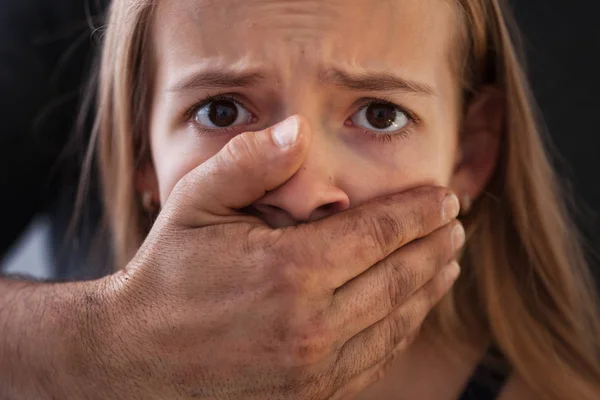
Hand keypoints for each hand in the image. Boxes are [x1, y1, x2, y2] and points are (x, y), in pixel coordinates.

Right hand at [69, 115, 462, 398]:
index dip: (418, 213)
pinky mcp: (312, 393)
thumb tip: (300, 130)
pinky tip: (412, 309)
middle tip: (456, 225)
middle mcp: (312, 324)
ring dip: (430, 288)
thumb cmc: (167, 275)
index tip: (445, 197)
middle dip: (436, 247)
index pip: (379, 234)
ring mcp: (315, 367)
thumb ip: (249, 163)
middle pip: (400, 278)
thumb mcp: (195, 205)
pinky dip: (404, 328)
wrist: (138, 359)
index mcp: (290, 272)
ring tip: (449, 264)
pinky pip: (376, 357)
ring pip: (397, 322)